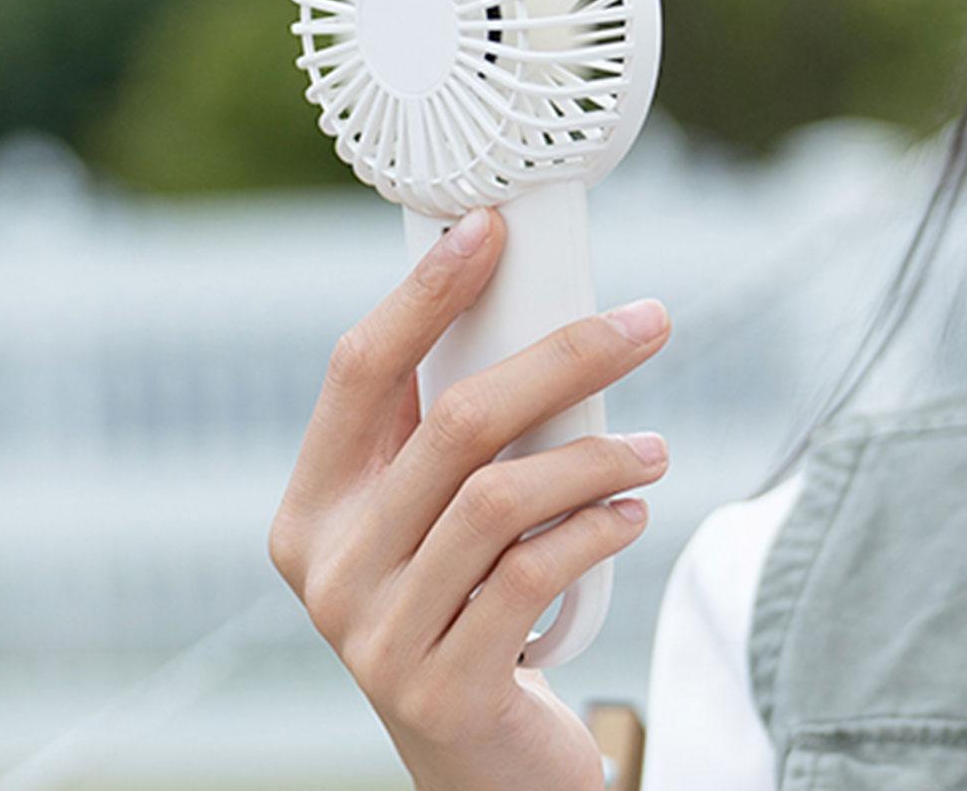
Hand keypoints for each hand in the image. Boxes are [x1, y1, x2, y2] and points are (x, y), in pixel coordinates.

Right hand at [267, 209, 671, 790]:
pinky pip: (531, 576)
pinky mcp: (440, 690)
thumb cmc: (472, 609)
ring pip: (500, 497)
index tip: (493, 228)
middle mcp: (328, 569)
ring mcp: (376, 636)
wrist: (482, 764)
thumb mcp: (439, 523)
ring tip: (654, 449)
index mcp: (313, 507)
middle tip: (648, 324)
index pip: (359, 371)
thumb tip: (542, 310)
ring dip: (598, 455)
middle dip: (564, 356)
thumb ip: (456, 441)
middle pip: (454, 422)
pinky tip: (633, 514)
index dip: (424, 292)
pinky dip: (596, 530)